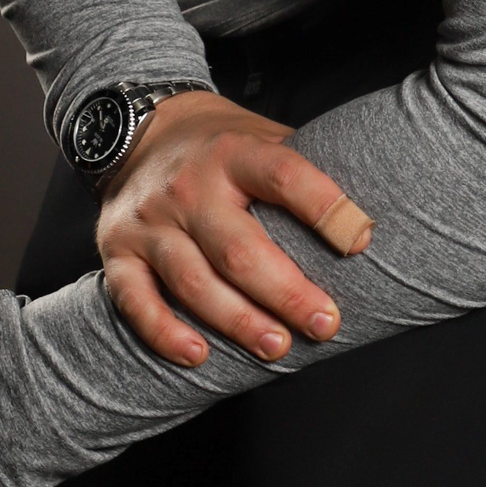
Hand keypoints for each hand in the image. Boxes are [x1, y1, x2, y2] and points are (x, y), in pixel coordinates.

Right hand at [95, 91, 371, 368]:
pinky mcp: (117, 252)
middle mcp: (189, 187)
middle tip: (327, 324)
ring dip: (238, 321)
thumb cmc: (219, 146)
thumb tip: (368, 217)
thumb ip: (303, 168)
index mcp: (234, 151)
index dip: (324, 207)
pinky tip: (199, 355)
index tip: (362, 241)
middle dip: (286, 293)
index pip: (283, 175)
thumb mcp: (261, 135)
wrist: (136, 130)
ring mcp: (150, 221)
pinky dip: (164, 332)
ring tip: (278, 348)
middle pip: (239, 248)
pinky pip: (135, 301)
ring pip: (193, 282)